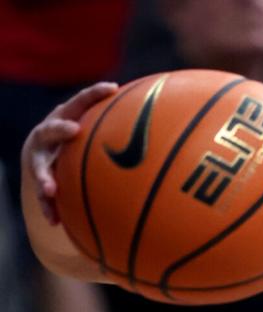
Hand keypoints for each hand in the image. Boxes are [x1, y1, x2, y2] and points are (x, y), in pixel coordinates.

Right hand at [21, 81, 117, 224]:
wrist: (48, 154)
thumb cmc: (84, 139)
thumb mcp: (100, 130)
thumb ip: (126, 125)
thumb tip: (172, 121)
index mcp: (67, 117)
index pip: (80, 101)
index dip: (94, 94)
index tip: (112, 89)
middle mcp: (50, 135)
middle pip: (50, 129)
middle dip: (60, 129)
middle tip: (73, 130)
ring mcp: (41, 156)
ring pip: (39, 165)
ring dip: (45, 176)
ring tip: (51, 190)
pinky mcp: (41, 177)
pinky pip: (42, 195)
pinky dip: (48, 207)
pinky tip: (55, 220)